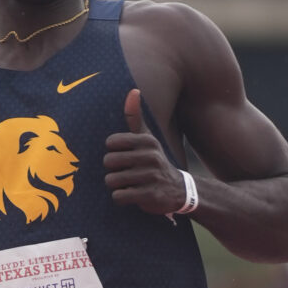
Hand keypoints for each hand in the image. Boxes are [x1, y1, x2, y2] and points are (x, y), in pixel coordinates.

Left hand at [104, 88, 183, 214]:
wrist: (180, 190)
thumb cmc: (155, 161)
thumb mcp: (147, 139)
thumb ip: (135, 117)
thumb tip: (133, 90)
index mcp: (147, 141)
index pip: (110, 143)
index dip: (113, 152)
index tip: (125, 157)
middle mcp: (150, 157)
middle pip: (108, 162)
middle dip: (112, 170)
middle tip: (125, 173)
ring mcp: (151, 177)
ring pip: (111, 180)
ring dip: (116, 185)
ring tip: (129, 184)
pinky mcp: (150, 195)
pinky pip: (119, 196)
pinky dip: (121, 198)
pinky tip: (132, 195)